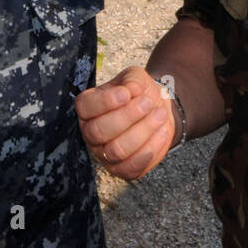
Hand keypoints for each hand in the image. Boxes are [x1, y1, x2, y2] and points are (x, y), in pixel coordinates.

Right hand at [75, 66, 175, 180]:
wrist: (157, 111)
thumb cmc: (140, 93)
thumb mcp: (136, 78)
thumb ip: (132, 81)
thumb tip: (131, 91)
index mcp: (88, 108)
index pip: (85, 107)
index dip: (105, 102)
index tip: (126, 93)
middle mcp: (90, 133)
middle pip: (99, 131)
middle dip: (127, 116)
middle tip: (148, 103)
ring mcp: (104, 155)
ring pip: (117, 150)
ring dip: (142, 131)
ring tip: (159, 114)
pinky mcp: (122, 170)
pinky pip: (133, 166)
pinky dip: (151, 148)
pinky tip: (161, 130)